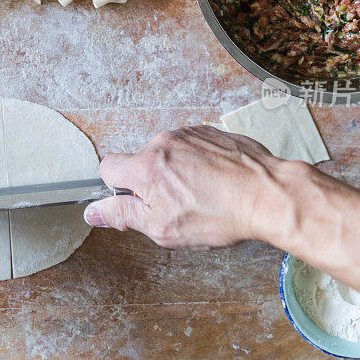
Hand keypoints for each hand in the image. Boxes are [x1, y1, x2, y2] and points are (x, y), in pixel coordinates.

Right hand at [84, 125, 305, 248]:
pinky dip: (199, 163)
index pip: (109, 167)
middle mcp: (164, 143)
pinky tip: (217, 183)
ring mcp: (190, 134)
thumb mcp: (161, 227)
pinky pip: (193, 147)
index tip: (137, 200)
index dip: (119, 187)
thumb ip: (122, 215)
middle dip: (153, 182)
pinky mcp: (212, 132)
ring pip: (169, 154)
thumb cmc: (218, 215)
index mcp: (146, 166)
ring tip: (204, 196)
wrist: (267, 195)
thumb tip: (93, 211)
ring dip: (177, 172)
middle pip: (142, 161)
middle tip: (178, 206)